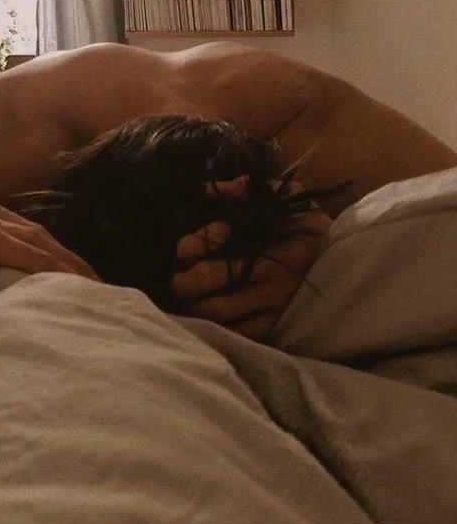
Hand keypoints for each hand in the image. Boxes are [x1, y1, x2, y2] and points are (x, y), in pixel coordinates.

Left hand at [171, 177, 331, 339]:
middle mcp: (269, 277)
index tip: (182, 248)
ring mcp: (273, 305)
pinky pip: (241, 334)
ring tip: (185, 301)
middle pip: (216, 283)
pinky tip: (206, 320)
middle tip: (176, 281)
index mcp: (268, 241)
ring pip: (222, 314)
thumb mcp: (284, 197)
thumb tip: (206, 188)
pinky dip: (219, 329)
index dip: (196, 244)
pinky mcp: (277, 325)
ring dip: (196, 308)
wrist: (346, 259)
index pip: (222, 243)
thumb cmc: (305, 226)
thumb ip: (245, 189)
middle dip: (188, 283)